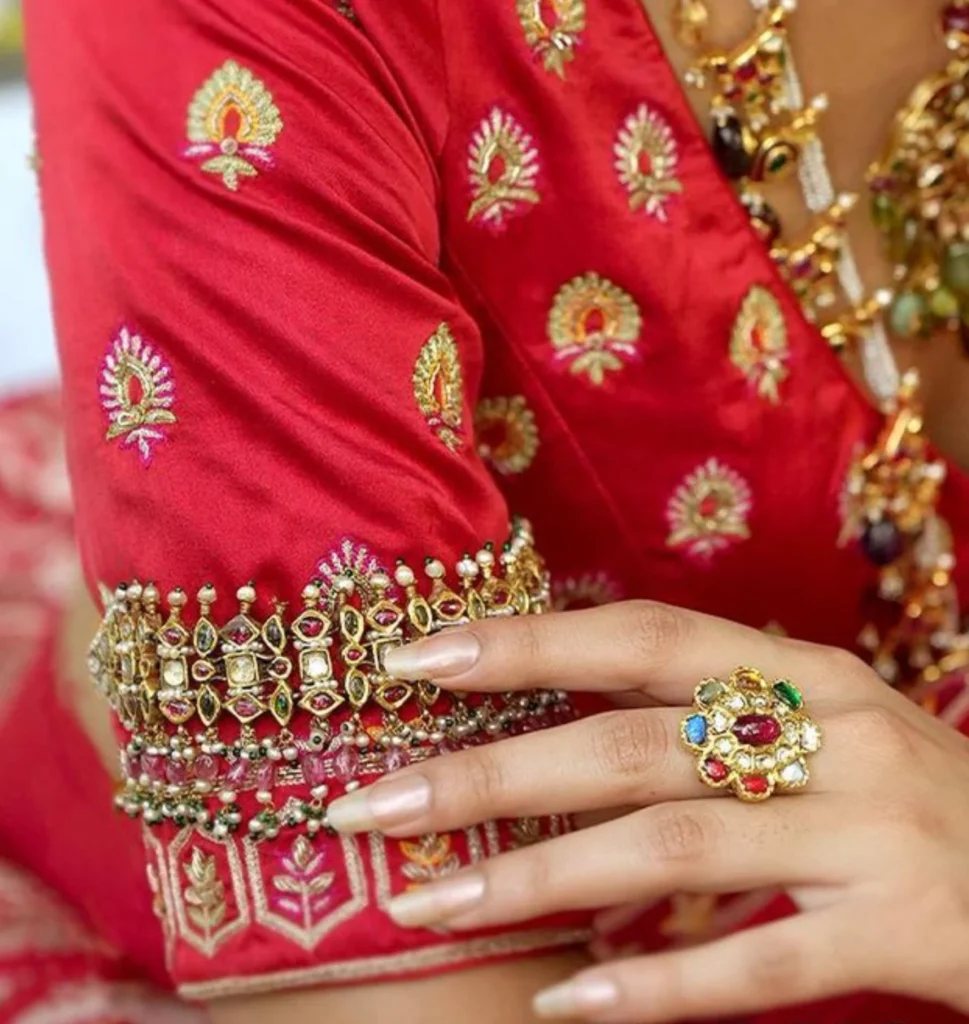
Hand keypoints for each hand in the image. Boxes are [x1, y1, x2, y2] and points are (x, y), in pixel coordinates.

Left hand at [326, 602, 968, 1021]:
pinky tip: (566, 1004)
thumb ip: (709, 722)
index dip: (525, 642)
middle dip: (489, 774)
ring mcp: (871, 829)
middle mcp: (832, 733)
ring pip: (675, 846)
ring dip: (539, 881)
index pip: (639, 636)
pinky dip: (656, 987)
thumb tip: (560, 743)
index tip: (412, 659)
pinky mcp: (908, 931)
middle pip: (629, 743)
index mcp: (802, 672)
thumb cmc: (909, 794)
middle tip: (370, 804)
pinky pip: (760, 966)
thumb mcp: (818, 727)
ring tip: (430, 908)